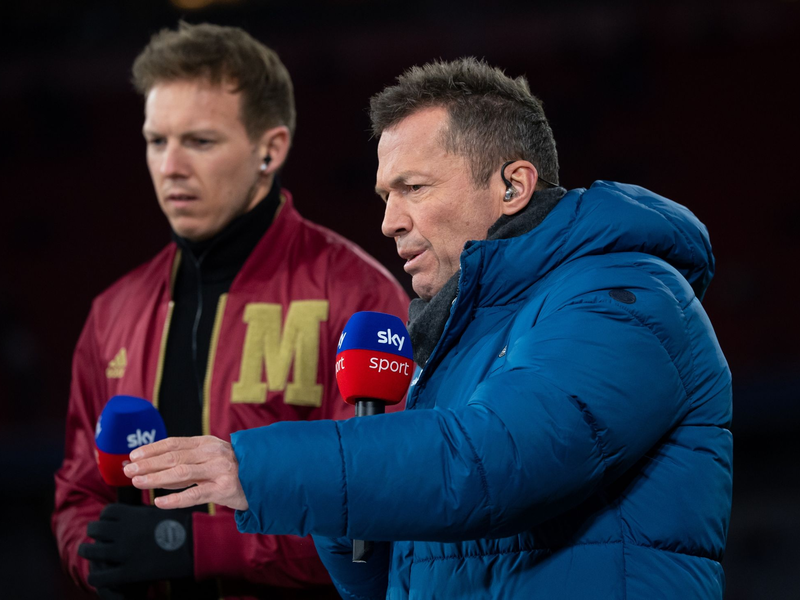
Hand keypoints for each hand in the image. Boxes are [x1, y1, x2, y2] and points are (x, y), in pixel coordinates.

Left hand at [77, 504, 192, 587]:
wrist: (195, 544)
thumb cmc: (183, 527)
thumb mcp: (163, 512)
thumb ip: (144, 514)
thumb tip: (137, 516)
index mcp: (133, 514)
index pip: (107, 512)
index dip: (106, 518)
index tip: (109, 524)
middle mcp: (123, 531)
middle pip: (95, 528)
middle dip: (94, 533)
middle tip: (97, 539)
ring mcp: (123, 552)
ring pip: (91, 550)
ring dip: (88, 551)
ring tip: (90, 554)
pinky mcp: (127, 572)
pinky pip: (100, 576)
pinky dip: (96, 576)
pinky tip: (99, 576)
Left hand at [124, 435, 247, 510]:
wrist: (264, 478)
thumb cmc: (232, 469)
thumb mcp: (212, 457)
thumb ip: (188, 460)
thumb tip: (153, 466)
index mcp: (208, 442)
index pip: (175, 443)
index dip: (153, 448)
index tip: (135, 454)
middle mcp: (213, 453)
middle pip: (174, 456)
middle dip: (149, 463)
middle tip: (129, 469)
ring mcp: (219, 470)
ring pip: (181, 473)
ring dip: (156, 478)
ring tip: (138, 481)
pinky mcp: (224, 489)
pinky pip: (195, 494)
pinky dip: (175, 499)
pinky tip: (160, 502)